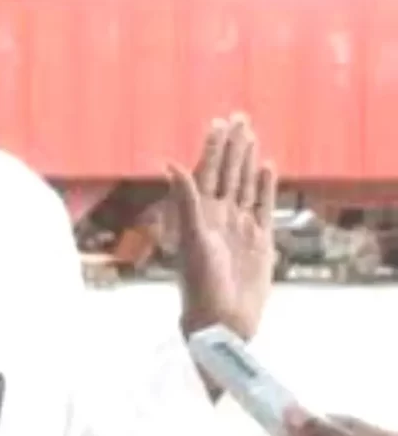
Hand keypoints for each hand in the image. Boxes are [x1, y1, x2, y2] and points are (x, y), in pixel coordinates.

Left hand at [168, 113, 276, 340]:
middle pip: (227, 172)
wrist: (221, 319)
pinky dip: (265, 186)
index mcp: (198, 214)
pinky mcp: (259, 240)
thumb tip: (169, 163)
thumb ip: (185, 200)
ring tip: (251, 134)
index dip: (213, 148)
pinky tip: (267, 167)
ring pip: (244, 185)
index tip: (219, 123)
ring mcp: (238, 227)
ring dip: (247, 160)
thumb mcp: (191, 238)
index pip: (207, 172)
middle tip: (239, 117)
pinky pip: (263, 206)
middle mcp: (218, 216)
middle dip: (232, 146)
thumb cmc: (200, 283)